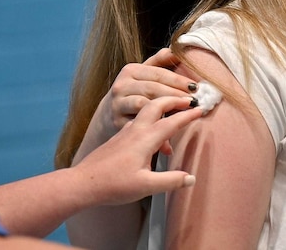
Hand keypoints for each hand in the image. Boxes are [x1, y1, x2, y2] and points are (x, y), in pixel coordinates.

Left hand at [72, 96, 204, 205]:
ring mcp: (126, 132)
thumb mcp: (146, 187)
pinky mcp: (119, 137)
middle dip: (174, 98)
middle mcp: (135, 130)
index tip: (201, 108)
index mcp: (144, 139)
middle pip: (157, 105)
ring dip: (162, 103)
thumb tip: (191, 178)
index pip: (171, 122)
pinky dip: (151, 113)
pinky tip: (154, 125)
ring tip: (174, 106)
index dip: (188, 115)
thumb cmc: (114, 185)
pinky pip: (139, 117)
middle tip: (189, 99)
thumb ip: (171, 181)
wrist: (83, 182)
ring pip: (146, 109)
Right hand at [87, 48, 200, 147]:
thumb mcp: (142, 74)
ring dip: (165, 110)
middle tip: (194, 102)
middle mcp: (121, 85)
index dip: (178, 80)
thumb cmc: (134, 92)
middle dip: (175, 95)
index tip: (196, 87)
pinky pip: (139, 126)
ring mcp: (118, 104)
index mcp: (130, 71)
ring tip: (184, 116)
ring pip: (143, 105)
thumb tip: (177, 49)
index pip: (158, 74)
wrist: (108, 115)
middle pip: (152, 89)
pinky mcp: (116, 123)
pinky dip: (154, 133)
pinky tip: (169, 143)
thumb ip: (159, 61)